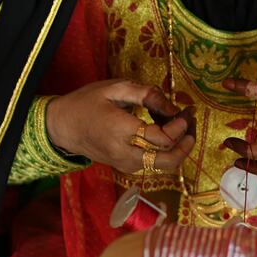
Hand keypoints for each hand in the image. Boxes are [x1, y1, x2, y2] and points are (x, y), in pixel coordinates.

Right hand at [46, 79, 195, 173]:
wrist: (64, 128)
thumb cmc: (87, 103)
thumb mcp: (114, 88)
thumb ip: (146, 94)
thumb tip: (173, 107)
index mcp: (121, 130)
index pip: (161, 139)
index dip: (179, 128)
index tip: (185, 114)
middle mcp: (125, 152)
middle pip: (167, 161)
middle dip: (185, 146)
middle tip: (192, 130)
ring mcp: (126, 164)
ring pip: (163, 165)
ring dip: (178, 149)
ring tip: (182, 130)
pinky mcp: (127, 167)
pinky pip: (153, 163)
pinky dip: (165, 151)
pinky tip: (165, 134)